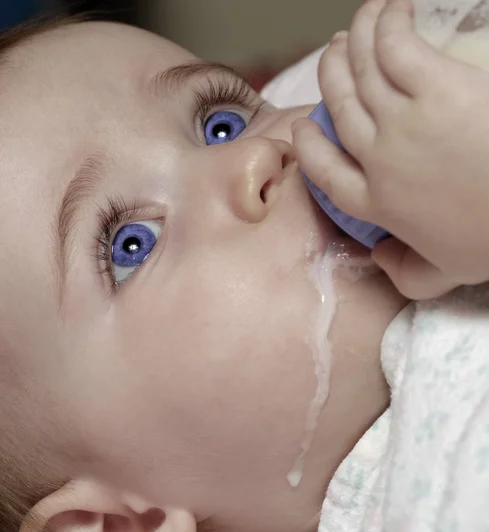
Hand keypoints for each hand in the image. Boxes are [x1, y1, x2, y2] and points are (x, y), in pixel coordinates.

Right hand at [293, 0, 488, 298]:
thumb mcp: (444, 273)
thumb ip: (407, 273)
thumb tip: (379, 259)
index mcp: (375, 202)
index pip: (324, 171)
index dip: (308, 145)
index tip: (304, 127)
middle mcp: (377, 159)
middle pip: (340, 110)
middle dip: (330, 77)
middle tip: (332, 55)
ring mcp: (402, 122)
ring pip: (362, 72)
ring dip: (354, 40)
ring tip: (357, 21)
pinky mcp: (435, 89)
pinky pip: (396, 48)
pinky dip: (386, 25)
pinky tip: (389, 9)